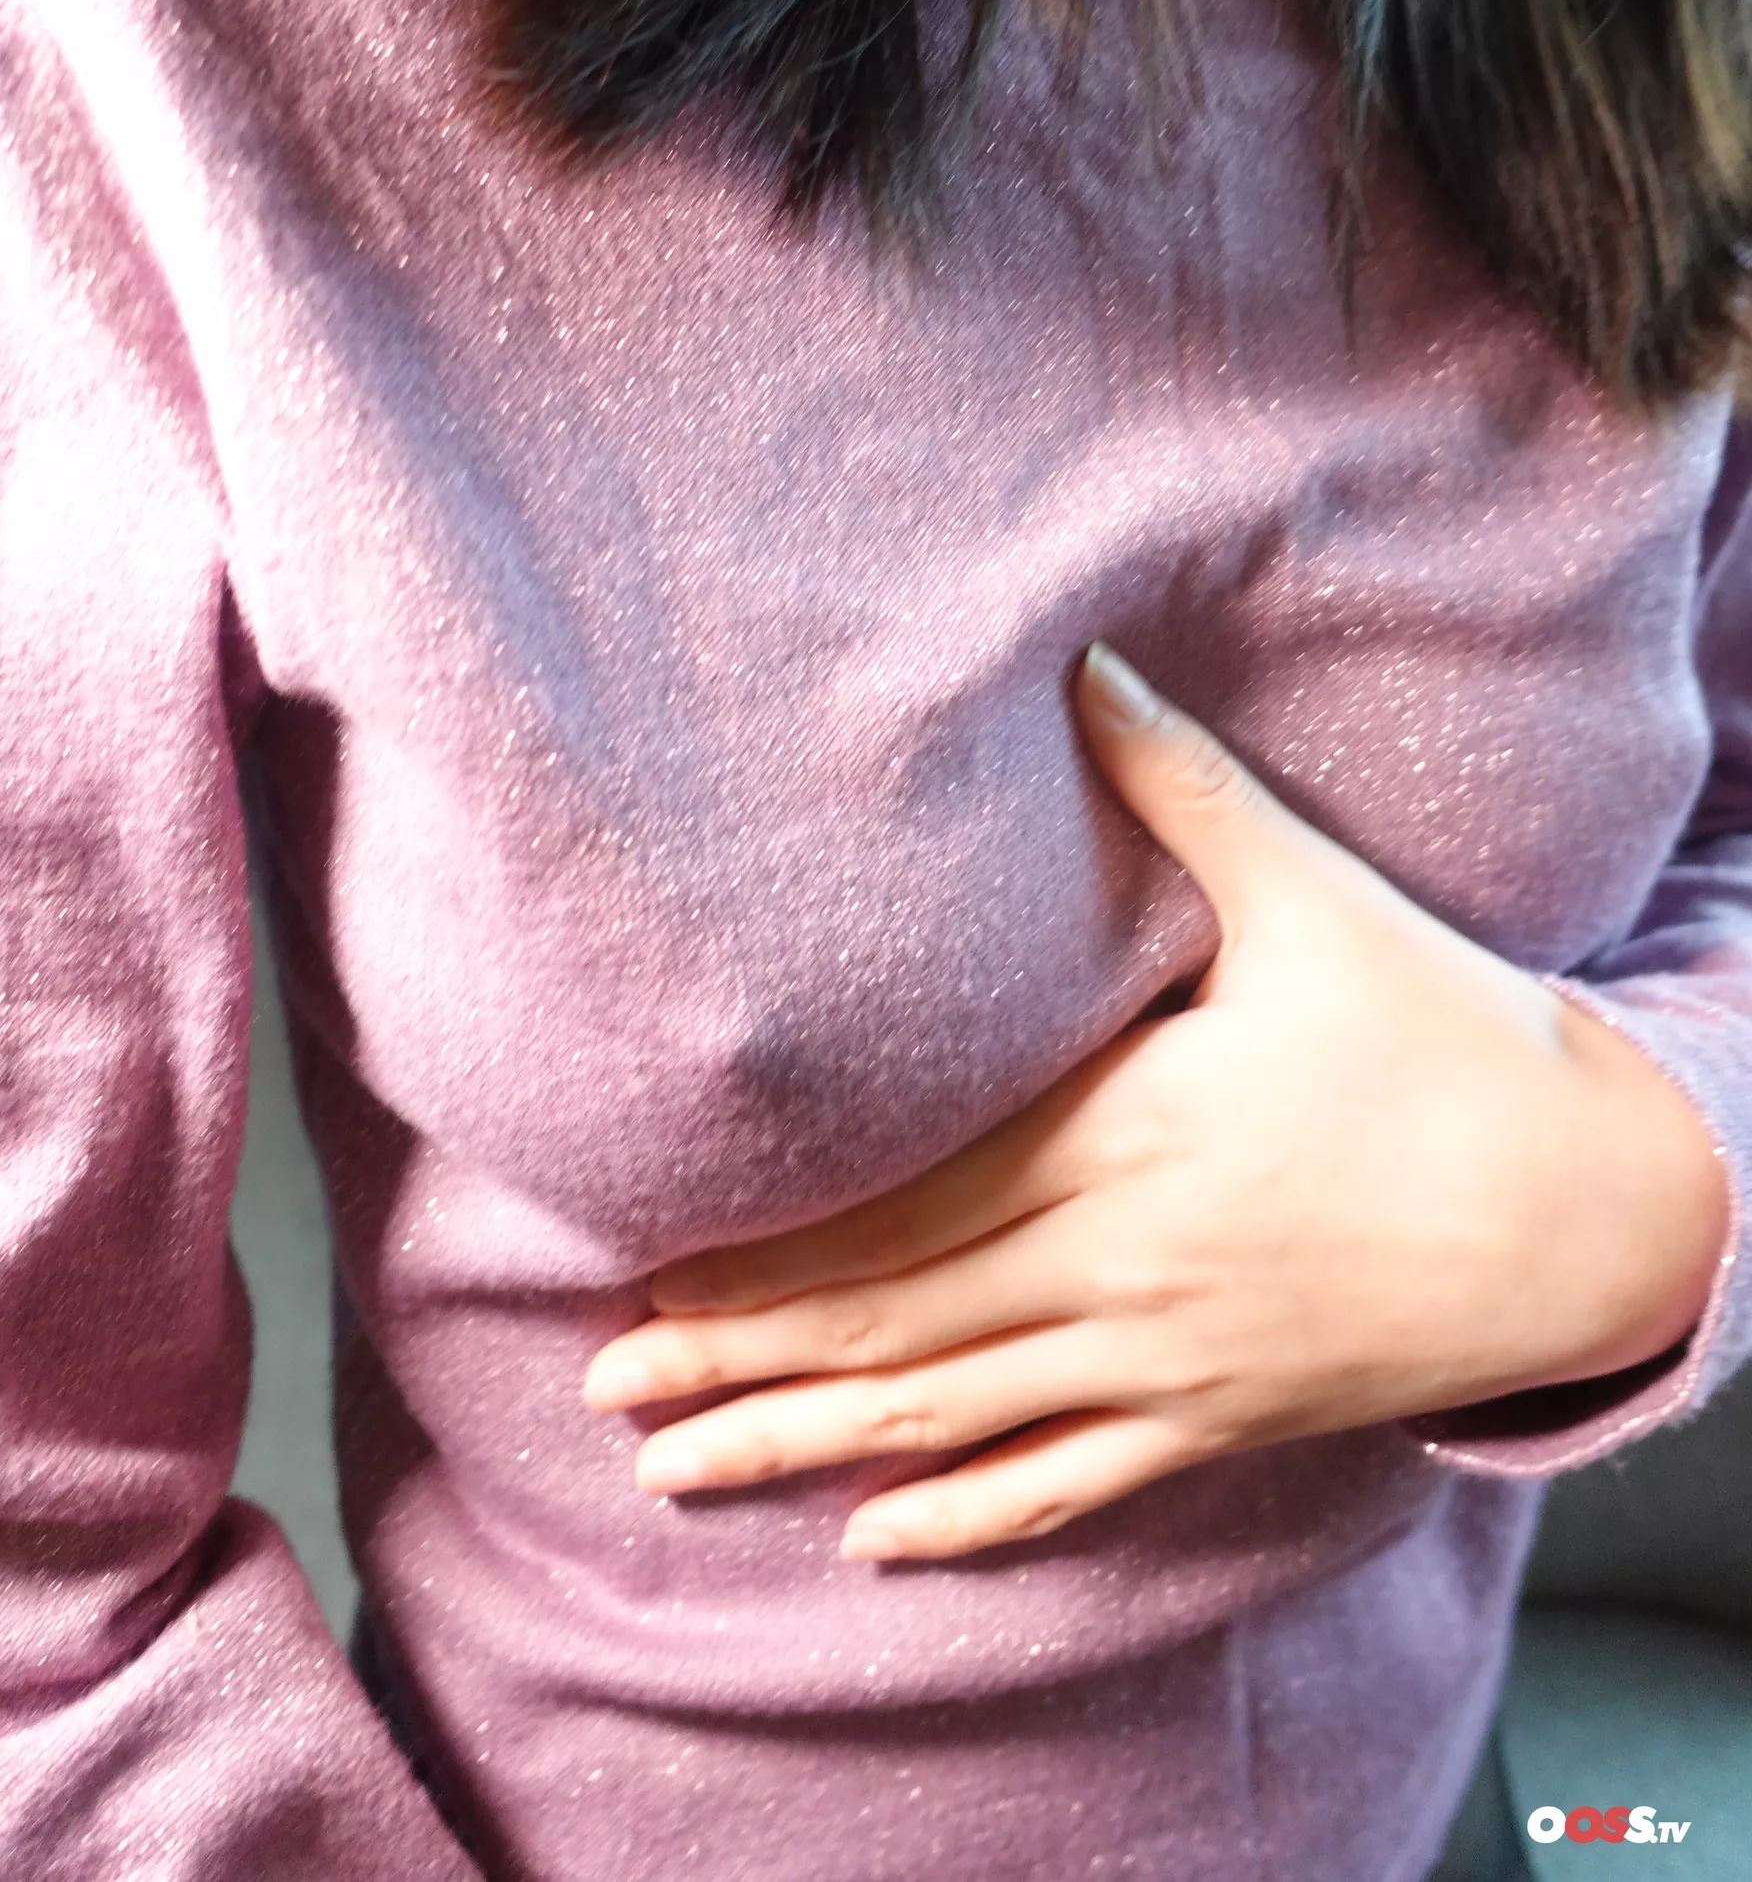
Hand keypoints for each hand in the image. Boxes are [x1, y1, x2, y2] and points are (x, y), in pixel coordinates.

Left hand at [583, 643, 1728, 1561]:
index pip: (907, 1205)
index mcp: (1125, 1133)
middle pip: (898, 1322)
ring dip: (809, 1443)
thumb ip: (1176, 786)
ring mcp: (1170, 1359)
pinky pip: (1074, 1486)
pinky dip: (971, 1518)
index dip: (771, 1244)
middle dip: (745, 1356)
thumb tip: (1079, 665)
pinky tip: (878, 1540)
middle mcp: (1123, 1262)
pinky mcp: (1223, 1417)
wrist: (1596, 1211)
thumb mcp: (1310, 898)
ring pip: (956, 1418)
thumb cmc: (1448, 1044)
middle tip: (608, 1387)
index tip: (650, 1262)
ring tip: (681, 1470)